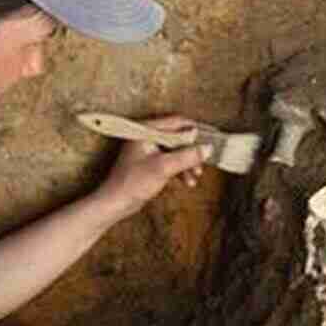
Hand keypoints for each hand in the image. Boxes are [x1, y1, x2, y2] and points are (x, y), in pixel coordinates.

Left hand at [86, 116, 207, 224]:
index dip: (195, 132)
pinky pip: (170, 160)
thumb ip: (188, 156)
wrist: (116, 203)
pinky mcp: (149, 162)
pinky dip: (179, 169)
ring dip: (187, 163)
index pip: (177, 123)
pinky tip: (186, 180)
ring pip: (175, 150)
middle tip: (202, 161)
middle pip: (178, 137)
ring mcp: (147, 149)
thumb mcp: (164, 167)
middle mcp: (146, 136)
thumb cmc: (132, 183)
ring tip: (194, 175)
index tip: (209, 139)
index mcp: (146, 130)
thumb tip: (207, 148)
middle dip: (191, 152)